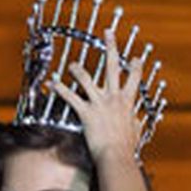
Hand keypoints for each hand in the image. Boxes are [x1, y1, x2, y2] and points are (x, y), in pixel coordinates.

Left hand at [49, 28, 142, 159]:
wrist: (116, 157)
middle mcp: (114, 97)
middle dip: (111, 46)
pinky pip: (70, 97)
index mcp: (128, 102)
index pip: (135, 78)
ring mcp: (99, 103)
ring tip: (72, 65)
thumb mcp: (136, 133)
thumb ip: (136, 124)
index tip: (136, 58)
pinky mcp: (86, 112)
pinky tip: (52, 83)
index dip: (136, 67)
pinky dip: (60, 89)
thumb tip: (138, 122)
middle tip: (108, 33)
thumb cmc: (127, 149)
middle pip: (113, 66)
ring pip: (86, 78)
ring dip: (77, 69)